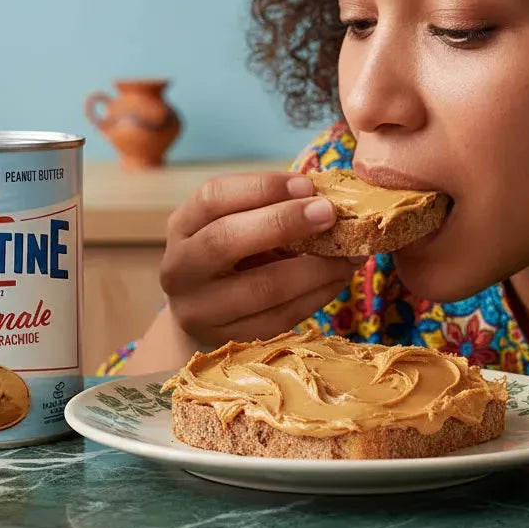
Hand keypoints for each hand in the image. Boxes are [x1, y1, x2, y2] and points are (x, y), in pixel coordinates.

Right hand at [159, 172, 360, 349]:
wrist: (201, 317)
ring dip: (314, 269)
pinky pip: (279, 319)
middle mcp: (180, 268)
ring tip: (348, 254)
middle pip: (225, 240)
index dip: (261, 187)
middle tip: (329, 213)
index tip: (307, 185)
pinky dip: (315, 297)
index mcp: (182, 226)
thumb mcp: (234, 226)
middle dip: (283, 222)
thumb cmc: (230, 258)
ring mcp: (198, 310)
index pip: (213, 197)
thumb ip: (267, 210)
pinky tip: (336, 280)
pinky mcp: (226, 342)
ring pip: (261, 288)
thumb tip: (325, 199)